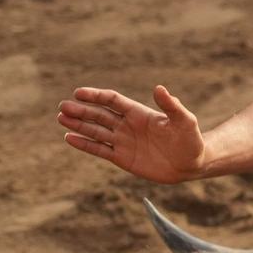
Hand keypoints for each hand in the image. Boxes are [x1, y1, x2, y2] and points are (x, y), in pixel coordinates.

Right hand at [58, 85, 207, 182]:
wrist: (192, 164)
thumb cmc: (190, 139)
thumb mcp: (184, 121)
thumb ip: (171, 106)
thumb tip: (160, 88)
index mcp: (139, 113)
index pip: (112, 100)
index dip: (95, 96)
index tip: (78, 92)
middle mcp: (127, 125)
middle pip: (99, 114)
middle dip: (81, 110)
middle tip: (63, 107)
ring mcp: (123, 141)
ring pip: (95, 131)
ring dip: (78, 125)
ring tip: (61, 119)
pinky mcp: (122, 157)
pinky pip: (99, 149)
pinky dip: (84, 144)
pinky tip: (68, 138)